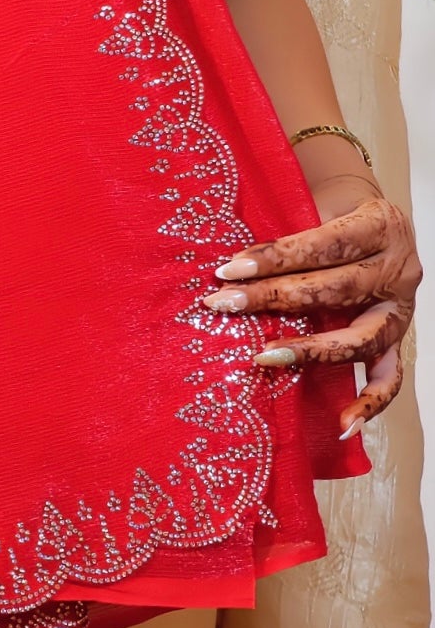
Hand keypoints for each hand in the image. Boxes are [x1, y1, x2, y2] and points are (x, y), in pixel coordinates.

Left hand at [200, 173, 421, 438]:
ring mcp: (402, 309)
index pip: (322, 245)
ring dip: (307, 349)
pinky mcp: (400, 340)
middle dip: (273, 298)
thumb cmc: (336, 212)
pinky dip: (369, 403)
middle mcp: (397, 269)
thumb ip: (289, 229)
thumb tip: (229, 258)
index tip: (228, 269)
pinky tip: (341, 424)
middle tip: (225, 304)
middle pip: (333, 290)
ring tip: (264, 356)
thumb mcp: (319, 204)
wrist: (379, 218)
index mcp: (380, 225)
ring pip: (358, 338)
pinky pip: (390, 378)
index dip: (274, 257)